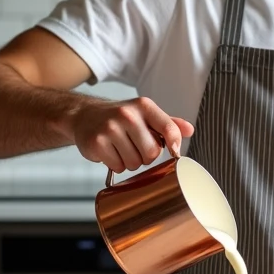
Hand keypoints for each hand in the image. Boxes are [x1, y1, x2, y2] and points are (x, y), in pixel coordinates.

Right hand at [71, 97, 193, 172]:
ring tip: (121, 149)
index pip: (169, 128)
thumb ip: (167, 123)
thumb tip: (190, 130)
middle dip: (146, 156)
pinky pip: (117, 166)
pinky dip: (116, 165)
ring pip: (134, 163)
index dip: (174, 144)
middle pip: (152, 153)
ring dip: (130, 162)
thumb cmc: (119, 118)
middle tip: (136, 148)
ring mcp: (110, 128)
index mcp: (144, 106)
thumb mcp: (144, 114)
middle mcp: (127, 114)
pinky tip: (110, 153)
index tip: (174, 152)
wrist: (84, 116)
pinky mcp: (97, 142)